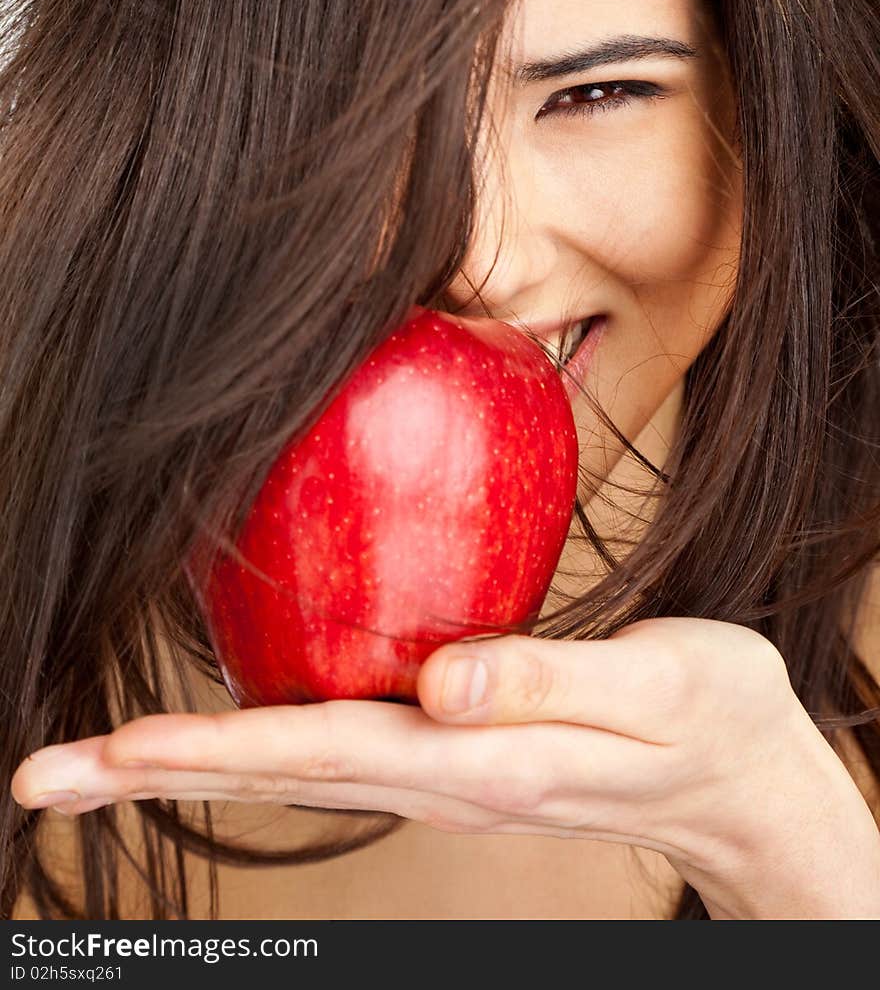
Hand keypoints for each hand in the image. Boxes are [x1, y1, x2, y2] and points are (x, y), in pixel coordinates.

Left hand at [11, 617, 879, 918]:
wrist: (741, 775)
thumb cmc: (711, 714)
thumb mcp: (661, 687)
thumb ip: (549, 683)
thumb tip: (440, 677)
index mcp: (485, 759)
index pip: (328, 753)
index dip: (219, 748)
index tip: (119, 749)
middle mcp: (444, 774)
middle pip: (279, 777)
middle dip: (156, 775)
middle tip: (44, 776)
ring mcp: (442, 772)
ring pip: (293, 770)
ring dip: (187, 765)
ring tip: (92, 763)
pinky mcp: (450, 753)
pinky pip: (333, 750)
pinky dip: (254, 748)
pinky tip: (217, 735)